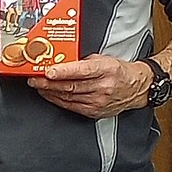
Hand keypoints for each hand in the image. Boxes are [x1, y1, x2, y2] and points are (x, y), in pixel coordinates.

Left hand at [28, 54, 151, 118]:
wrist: (137, 88)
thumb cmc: (119, 71)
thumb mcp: (104, 59)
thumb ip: (83, 61)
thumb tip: (61, 62)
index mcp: (105, 69)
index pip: (81, 71)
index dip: (63, 72)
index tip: (48, 71)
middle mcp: (102, 87)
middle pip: (70, 86)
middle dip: (49, 83)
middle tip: (34, 79)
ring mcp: (98, 102)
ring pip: (68, 97)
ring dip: (50, 92)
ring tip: (38, 86)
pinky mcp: (94, 112)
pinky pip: (71, 106)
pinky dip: (58, 100)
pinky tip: (50, 95)